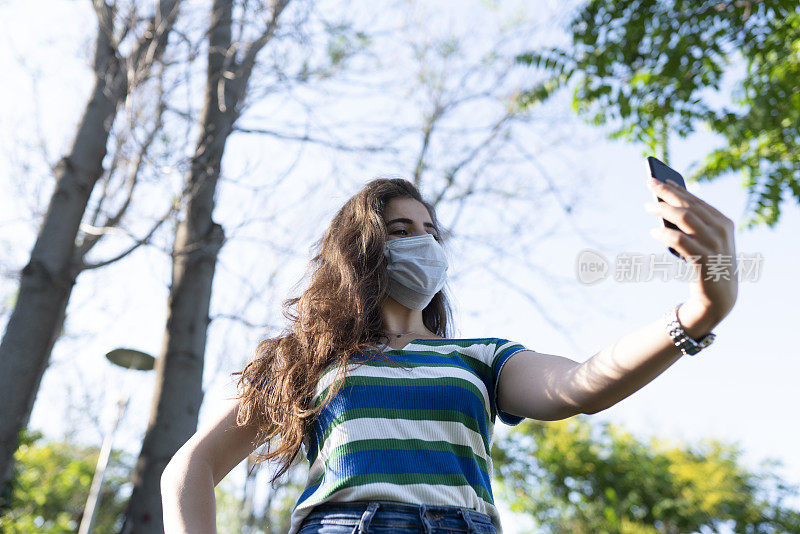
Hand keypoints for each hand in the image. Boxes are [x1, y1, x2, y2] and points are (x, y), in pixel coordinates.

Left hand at [645, 176, 737, 325]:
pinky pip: (679, 240)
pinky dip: (664, 233)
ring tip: (648, 206)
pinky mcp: (704, 259)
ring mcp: (714, 245)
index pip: (698, 201)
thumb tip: (666, 207)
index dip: (679, 190)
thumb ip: (693, 225)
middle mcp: (722, 231)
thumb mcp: (705, 241)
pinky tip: (653, 231)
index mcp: (724, 223)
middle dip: (668, 193)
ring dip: (663, 209)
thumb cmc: (708, 264)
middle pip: (690, 205)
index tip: (662, 180)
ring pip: (684, 218)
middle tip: (650, 184)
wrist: (720, 297)